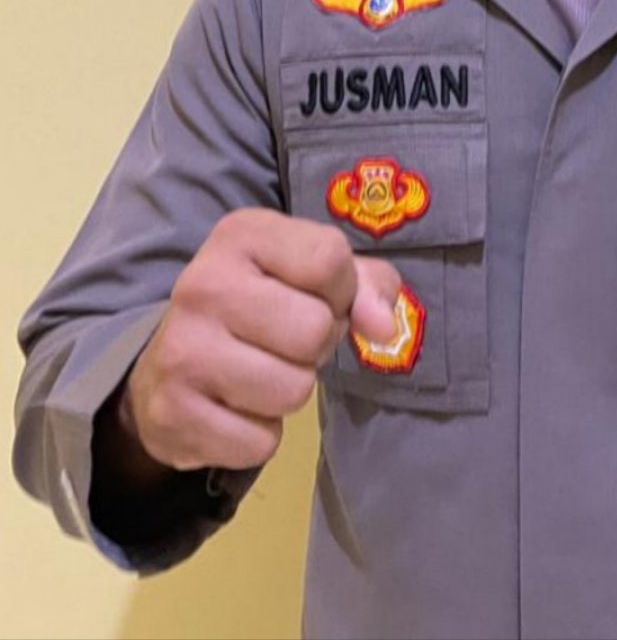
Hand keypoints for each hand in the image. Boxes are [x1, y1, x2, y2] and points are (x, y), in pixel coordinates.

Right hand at [116, 208, 400, 472]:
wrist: (172, 363)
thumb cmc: (261, 305)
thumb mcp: (313, 273)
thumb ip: (367, 285)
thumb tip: (383, 328)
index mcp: (241, 234)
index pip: (329, 260)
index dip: (340, 289)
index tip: (315, 297)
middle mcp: (202, 284)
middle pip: (314, 330)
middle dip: (316, 344)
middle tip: (286, 342)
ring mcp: (181, 350)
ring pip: (294, 390)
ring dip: (290, 390)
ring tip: (262, 370)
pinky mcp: (172, 415)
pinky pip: (260, 443)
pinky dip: (259, 434)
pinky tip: (234, 407)